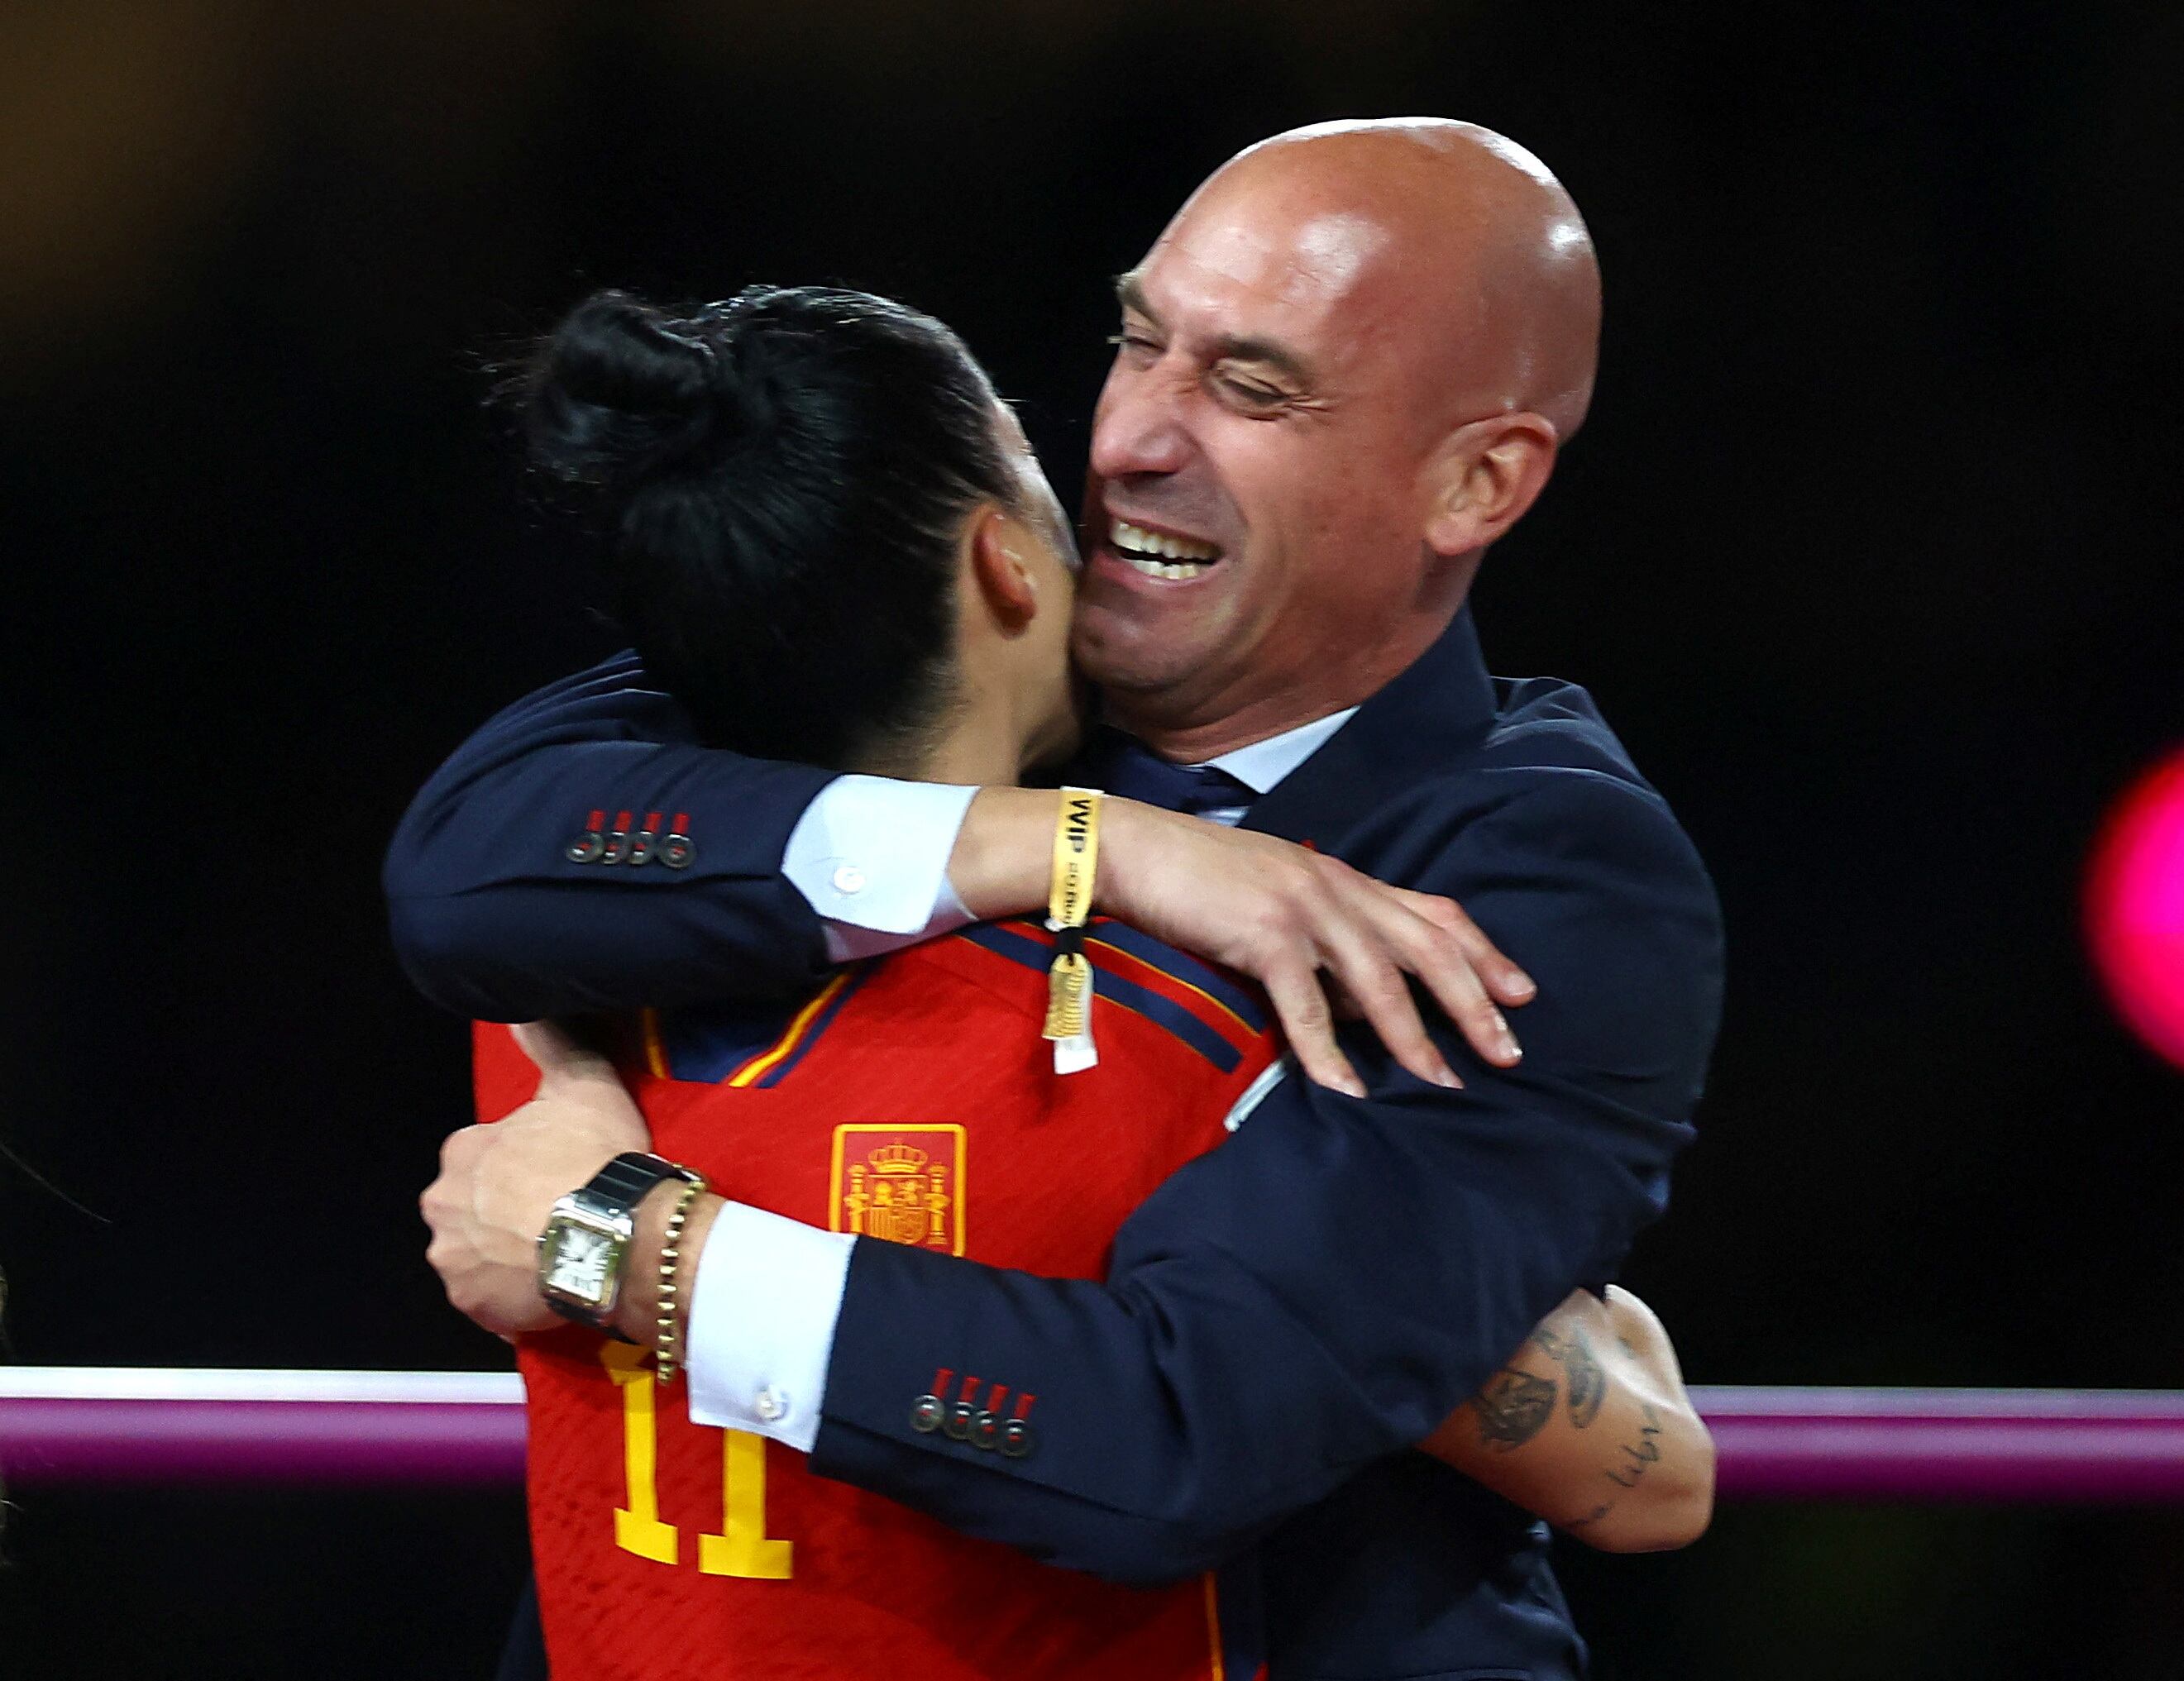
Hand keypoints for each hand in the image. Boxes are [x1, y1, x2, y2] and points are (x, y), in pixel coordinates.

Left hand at [420, 1020, 650, 1338]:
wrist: (613, 1235)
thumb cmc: (594, 1158)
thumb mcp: (582, 1084)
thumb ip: (552, 1043)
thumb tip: (525, 1008)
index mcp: (463, 1150)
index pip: (483, 1156)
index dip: (522, 1165)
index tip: (557, 1173)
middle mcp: (441, 1202)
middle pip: (470, 1207)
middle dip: (502, 1213)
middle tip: (556, 1216)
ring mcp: (452, 1258)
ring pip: (475, 1254)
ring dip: (504, 1255)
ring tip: (556, 1254)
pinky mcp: (471, 1304)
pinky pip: (489, 1299)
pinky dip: (511, 1296)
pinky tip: (549, 1284)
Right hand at [1096, 799, 1534, 1095]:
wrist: (1136, 850)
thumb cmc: (1201, 880)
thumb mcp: (1279, 901)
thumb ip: (1326, 943)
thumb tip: (1361, 1008)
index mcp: (1344, 879)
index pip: (1435, 914)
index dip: (1484, 954)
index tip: (1522, 994)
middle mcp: (1337, 889)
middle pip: (1427, 948)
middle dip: (1474, 1003)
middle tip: (1508, 1052)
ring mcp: (1303, 910)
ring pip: (1380, 981)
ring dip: (1416, 1038)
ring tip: (1443, 1083)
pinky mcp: (1265, 934)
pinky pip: (1308, 1006)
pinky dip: (1330, 1054)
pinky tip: (1348, 1090)